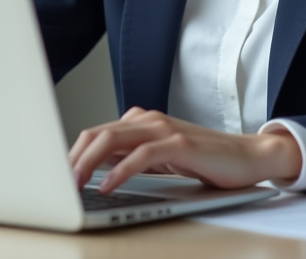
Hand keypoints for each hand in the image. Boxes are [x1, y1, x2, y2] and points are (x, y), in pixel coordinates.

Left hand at [69, 107, 301, 192]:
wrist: (249, 156)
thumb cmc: (206, 160)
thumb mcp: (162, 159)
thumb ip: (132, 158)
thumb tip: (97, 170)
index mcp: (142, 121)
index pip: (96, 133)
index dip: (73, 153)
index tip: (57, 176)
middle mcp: (149, 119)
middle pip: (98, 134)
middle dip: (73, 158)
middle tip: (57, 182)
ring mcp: (164, 129)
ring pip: (113, 140)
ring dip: (88, 163)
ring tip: (74, 184)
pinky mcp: (179, 143)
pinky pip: (141, 155)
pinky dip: (120, 170)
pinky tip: (107, 185)